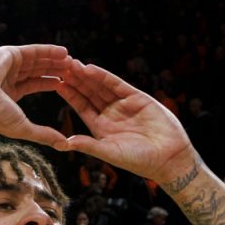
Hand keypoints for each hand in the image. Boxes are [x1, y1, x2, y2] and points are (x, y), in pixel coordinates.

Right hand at [0, 45, 73, 147]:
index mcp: (8, 91)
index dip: (51, 83)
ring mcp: (7, 63)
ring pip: (36, 60)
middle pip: (37, 70)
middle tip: (73, 70)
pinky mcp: (8, 53)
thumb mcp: (22, 127)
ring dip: (54, 60)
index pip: (34, 84)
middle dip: (55, 70)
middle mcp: (8, 76)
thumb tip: (63, 145)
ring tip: (72, 61)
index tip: (66, 83)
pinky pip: (33, 50)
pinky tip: (64, 52)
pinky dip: (49, 51)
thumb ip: (43, 134)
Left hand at [56, 60, 194, 186]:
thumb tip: (65, 143)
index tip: (55, 82)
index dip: (69, 94)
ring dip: (86, 75)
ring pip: (101, 86)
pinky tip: (90, 68)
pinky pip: (117, 84)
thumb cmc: (138, 160)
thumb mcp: (110, 153)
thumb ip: (88, 146)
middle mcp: (110, 113)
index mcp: (100, 126)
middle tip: (59, 65)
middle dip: (75, 79)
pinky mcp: (137, 98)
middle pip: (89, 92)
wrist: (168, 158)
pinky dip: (104, 76)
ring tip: (71, 63)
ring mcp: (123, 104)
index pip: (81, 106)